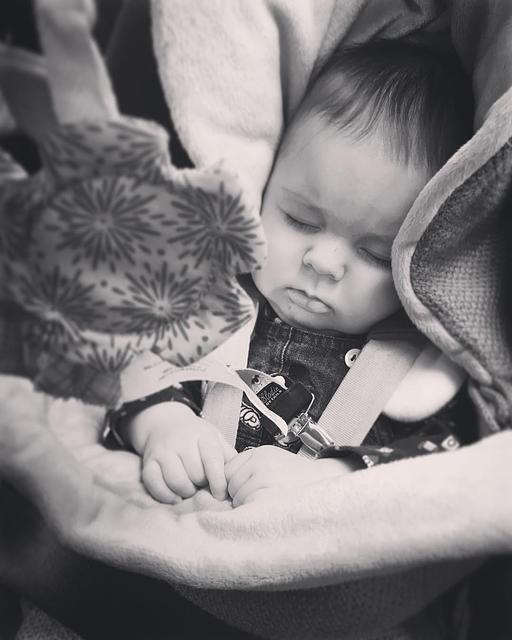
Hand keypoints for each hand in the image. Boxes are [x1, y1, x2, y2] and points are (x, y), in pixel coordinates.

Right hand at [126, 402, 235, 503]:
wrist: (164, 423)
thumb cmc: (197, 438)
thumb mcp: (216, 439)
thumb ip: (228, 457)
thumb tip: (239, 478)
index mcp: (203, 435)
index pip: (213, 460)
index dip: (218, 481)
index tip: (220, 494)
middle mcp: (181, 441)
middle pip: (195, 474)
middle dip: (201, 485)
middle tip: (203, 486)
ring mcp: (163, 451)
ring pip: (176, 481)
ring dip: (185, 492)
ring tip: (190, 490)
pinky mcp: (148, 462)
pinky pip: (155, 485)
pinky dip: (166, 496)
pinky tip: (175, 496)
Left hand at [225, 445, 354, 506]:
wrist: (326, 484)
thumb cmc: (297, 478)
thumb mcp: (273, 461)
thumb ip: (250, 467)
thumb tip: (222, 486)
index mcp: (259, 453)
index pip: (228, 470)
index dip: (234, 483)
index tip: (246, 490)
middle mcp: (260, 462)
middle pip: (230, 484)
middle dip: (239, 495)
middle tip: (260, 498)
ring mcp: (265, 478)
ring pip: (238, 498)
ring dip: (247, 505)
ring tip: (268, 504)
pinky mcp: (269, 495)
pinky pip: (248, 507)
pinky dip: (253, 513)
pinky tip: (268, 510)